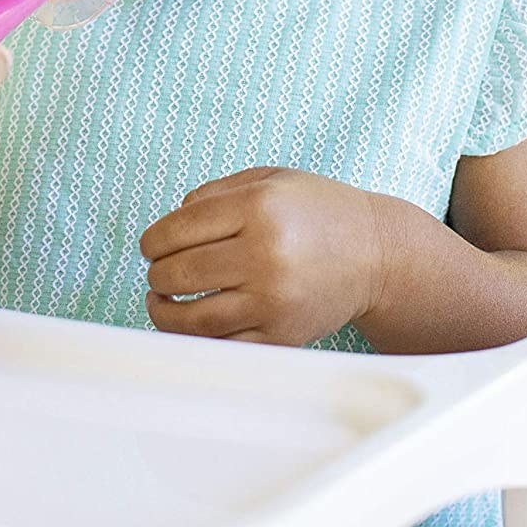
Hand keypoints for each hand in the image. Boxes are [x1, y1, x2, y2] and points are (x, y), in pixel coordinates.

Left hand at [138, 167, 384, 346]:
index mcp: (258, 207)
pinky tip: (191, 324)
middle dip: (157, 274)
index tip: (150, 247)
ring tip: (160, 302)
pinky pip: (225, 346)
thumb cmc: (315, 211)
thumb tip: (168, 226)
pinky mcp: (284, 335)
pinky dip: (198, 340)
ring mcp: (276, 299)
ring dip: (164, 312)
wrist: (377, 254)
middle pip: (181, 273)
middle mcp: (267, 254)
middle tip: (158, 273)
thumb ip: (213, 194)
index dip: (152, 241)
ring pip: (195, 318)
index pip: (178, 229)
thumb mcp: (267, 181)